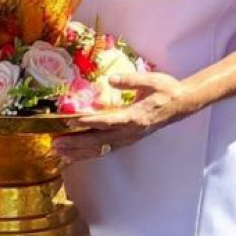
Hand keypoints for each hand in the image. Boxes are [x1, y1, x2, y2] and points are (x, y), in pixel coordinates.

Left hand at [55, 70, 187, 157]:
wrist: (181, 105)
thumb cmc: (166, 90)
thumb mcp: (152, 80)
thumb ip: (130, 80)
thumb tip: (110, 79)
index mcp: (135, 116)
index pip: (107, 121)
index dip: (88, 122)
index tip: (70, 121)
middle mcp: (130, 132)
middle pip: (99, 140)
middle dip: (76, 143)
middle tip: (55, 142)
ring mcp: (128, 139)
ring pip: (100, 149)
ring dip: (78, 151)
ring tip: (58, 152)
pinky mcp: (126, 140)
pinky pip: (104, 150)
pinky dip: (87, 154)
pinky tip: (73, 156)